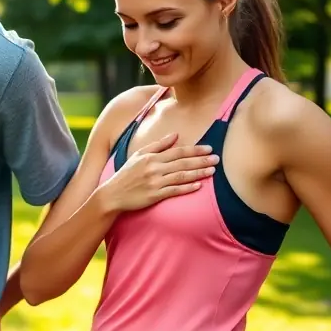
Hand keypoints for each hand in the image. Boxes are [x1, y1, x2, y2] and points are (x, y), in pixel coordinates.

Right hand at [98, 133, 218, 213]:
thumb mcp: (139, 155)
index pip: (177, 151)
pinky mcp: (154, 195)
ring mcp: (155, 182)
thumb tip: (175, 135)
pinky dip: (186, 188)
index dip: (194, 150)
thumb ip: (157, 145)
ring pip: (181, 176)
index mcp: (151, 157)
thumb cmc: (126, 174)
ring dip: (198, 173)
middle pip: (182, 163)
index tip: (208, 148)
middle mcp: (154, 168)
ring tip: (212, 171)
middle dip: (201, 160)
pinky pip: (174, 191)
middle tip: (217, 159)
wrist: (113, 194)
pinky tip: (198, 186)